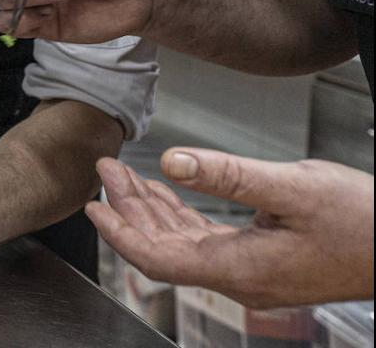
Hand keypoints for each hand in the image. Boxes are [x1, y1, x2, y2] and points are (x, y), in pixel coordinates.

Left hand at [86, 150, 374, 307]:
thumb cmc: (362, 221)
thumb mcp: (292, 186)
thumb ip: (227, 175)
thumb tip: (173, 161)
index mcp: (240, 268)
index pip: (157, 259)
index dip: (119, 233)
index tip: (92, 207)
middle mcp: (240, 277)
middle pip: (164, 247)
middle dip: (129, 208)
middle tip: (105, 170)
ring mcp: (251, 272)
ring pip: (183, 243)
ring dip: (151, 209)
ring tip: (124, 175)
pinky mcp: (264, 260)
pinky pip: (206, 241)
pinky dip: (180, 215)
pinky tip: (166, 192)